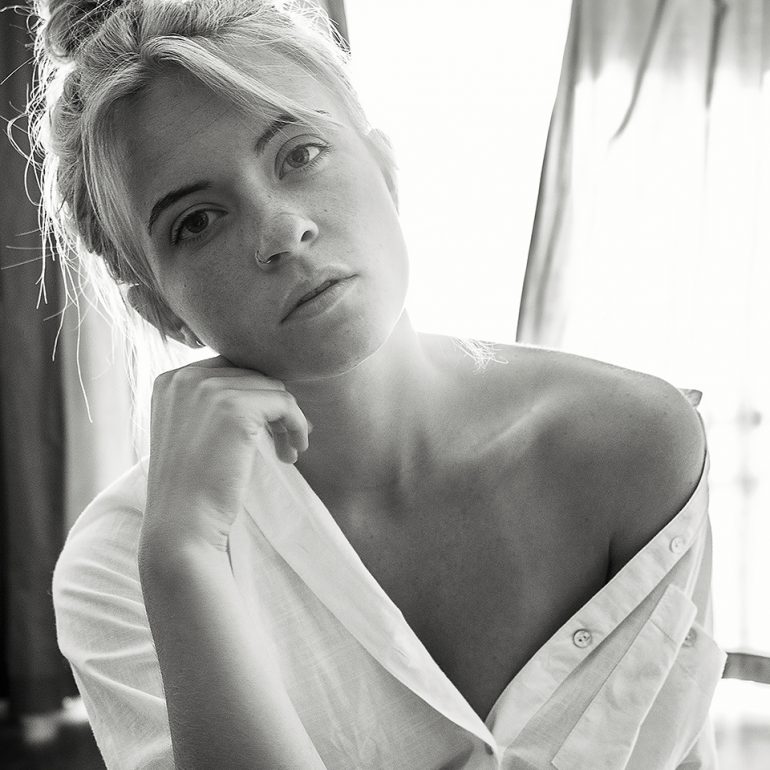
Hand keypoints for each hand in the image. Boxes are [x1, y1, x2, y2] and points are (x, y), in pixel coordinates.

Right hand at [140, 356, 309, 552]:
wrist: (181, 525)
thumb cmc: (190, 488)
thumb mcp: (192, 432)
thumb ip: (213, 404)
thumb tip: (266, 385)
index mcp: (170, 380)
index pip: (229, 369)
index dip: (254, 397)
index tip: (268, 427)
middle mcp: (185, 377)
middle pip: (252, 375)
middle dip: (273, 408)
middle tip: (285, 444)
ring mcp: (208, 390)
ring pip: (272, 388)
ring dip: (287, 420)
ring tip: (288, 453)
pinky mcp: (236, 408)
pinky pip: (285, 403)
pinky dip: (297, 426)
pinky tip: (294, 453)